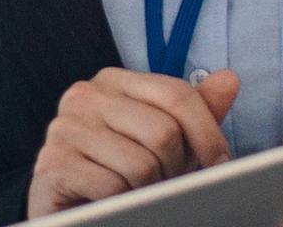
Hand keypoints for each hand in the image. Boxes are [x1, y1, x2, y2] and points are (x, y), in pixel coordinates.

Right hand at [25, 68, 243, 217]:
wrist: (68, 204)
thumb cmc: (120, 167)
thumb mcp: (162, 137)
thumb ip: (195, 110)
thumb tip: (230, 79)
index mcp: (113, 81)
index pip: (177, 94)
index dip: (208, 133)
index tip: (219, 162)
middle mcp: (84, 96)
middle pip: (163, 131)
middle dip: (175, 167)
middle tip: (165, 181)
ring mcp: (64, 128)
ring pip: (141, 164)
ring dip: (148, 189)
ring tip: (137, 191)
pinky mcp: (52, 163)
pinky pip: (112, 187)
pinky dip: (122, 202)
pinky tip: (113, 200)